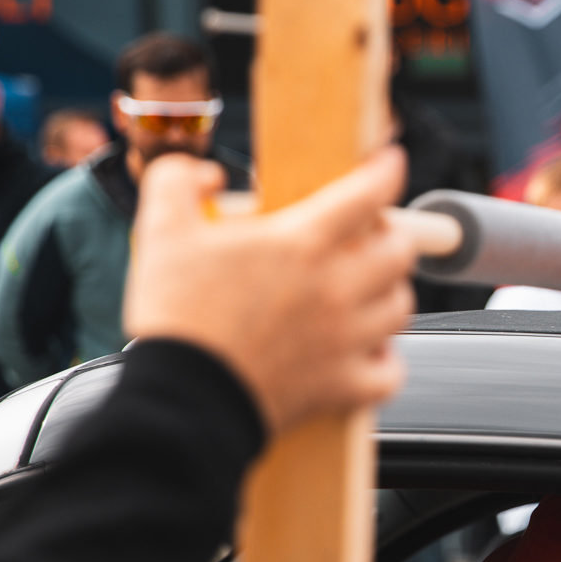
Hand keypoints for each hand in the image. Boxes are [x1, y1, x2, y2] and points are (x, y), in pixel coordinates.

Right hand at [122, 150, 416, 433]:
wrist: (181, 399)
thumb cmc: (176, 317)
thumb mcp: (160, 229)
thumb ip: (177, 181)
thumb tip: (208, 175)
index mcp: (301, 244)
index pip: (368, 193)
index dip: (386, 169)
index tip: (388, 162)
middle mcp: (337, 289)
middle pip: (400, 252)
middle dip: (391, 236)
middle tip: (369, 235)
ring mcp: (346, 340)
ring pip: (401, 307)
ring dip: (389, 292)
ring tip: (364, 289)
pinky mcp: (343, 386)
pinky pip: (391, 372)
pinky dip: (386, 360)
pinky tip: (366, 350)